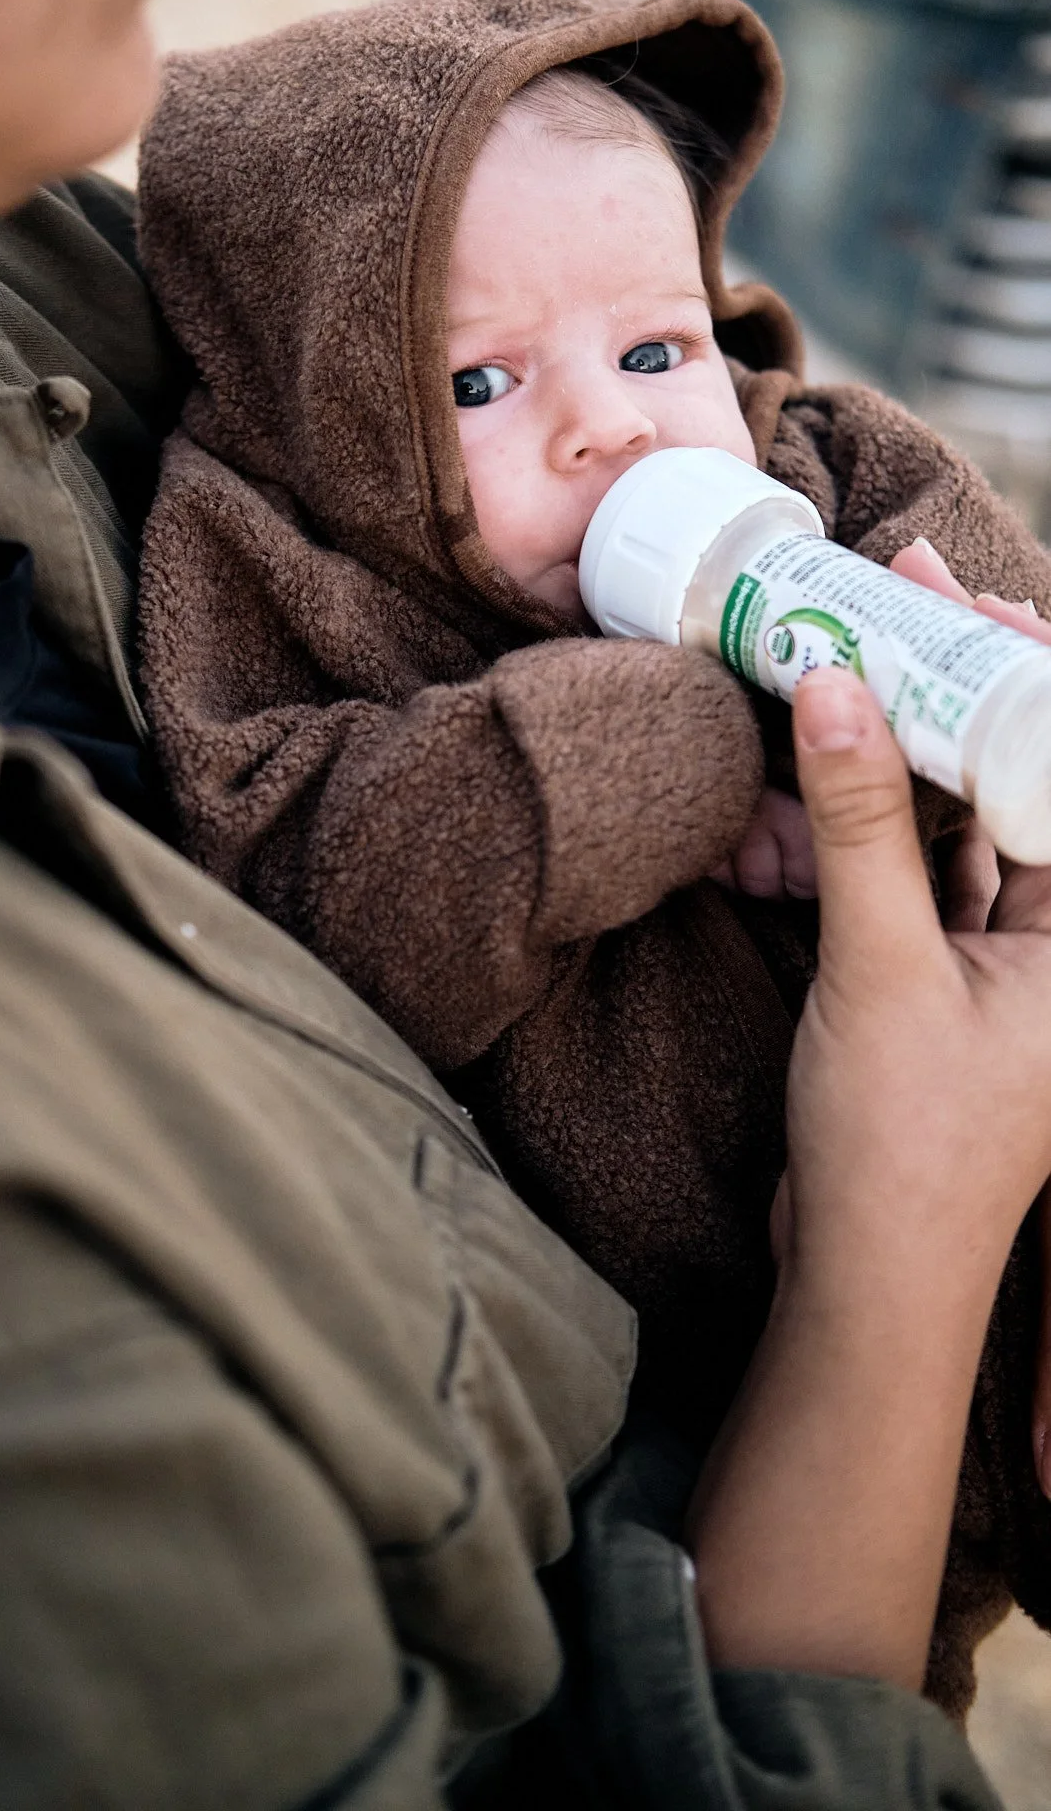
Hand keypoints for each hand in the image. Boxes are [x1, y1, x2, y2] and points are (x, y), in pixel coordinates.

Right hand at [692, 670, 1050, 1686]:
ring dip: (929, 741)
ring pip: (984, 817)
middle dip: (974, 686)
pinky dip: (898, 813)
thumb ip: (861, 823)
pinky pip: (939, 867)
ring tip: (875, 643)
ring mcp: (1022, 960)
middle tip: (909, 594)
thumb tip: (836, 684)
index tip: (962, 595)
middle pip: (1031, 780)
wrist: (866, 1272)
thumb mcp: (878, 966)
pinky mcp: (961, 979)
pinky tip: (856, 749)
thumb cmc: (903, 1144)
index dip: (1025, 672)